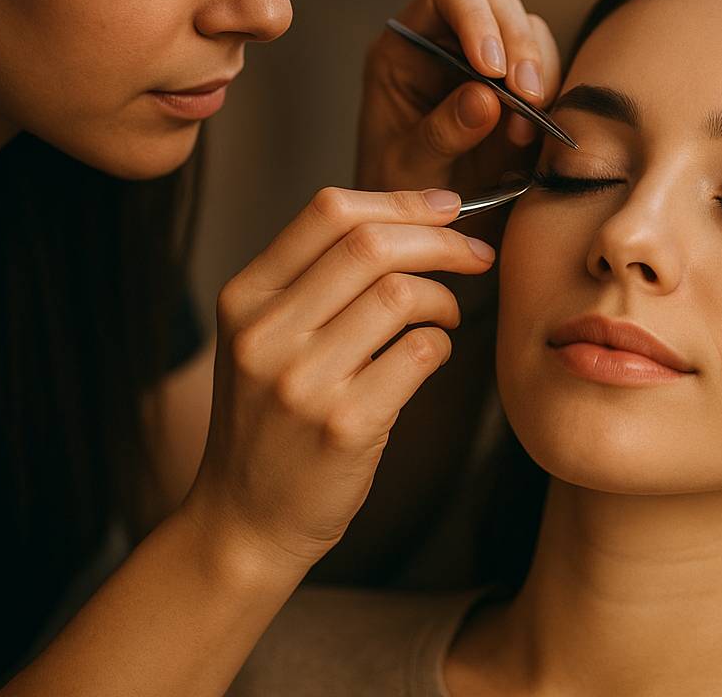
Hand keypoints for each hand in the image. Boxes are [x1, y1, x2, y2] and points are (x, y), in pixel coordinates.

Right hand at [181, 187, 494, 572]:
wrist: (245, 520)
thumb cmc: (270, 421)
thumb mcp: (261, 338)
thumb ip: (312, 281)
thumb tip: (408, 220)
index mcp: (245, 298)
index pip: (329, 213)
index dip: (400, 202)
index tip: (446, 208)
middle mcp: (266, 333)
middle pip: (372, 245)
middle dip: (442, 240)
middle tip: (476, 255)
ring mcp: (302, 381)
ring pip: (401, 294)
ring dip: (444, 297)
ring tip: (445, 315)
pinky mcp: (345, 425)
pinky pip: (420, 353)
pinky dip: (441, 344)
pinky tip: (430, 355)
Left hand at [355, 0, 563, 233]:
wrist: (421, 235)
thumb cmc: (395, 196)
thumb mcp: (405, 171)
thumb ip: (440, 133)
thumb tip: (486, 97)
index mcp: (408, 45)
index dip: (475, 15)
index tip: (491, 68)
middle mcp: (450, 43)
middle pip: (499, 3)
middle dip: (520, 44)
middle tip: (527, 98)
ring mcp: (490, 66)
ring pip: (532, 33)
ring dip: (540, 71)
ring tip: (528, 125)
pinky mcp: (521, 94)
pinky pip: (550, 75)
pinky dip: (553, 99)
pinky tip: (534, 137)